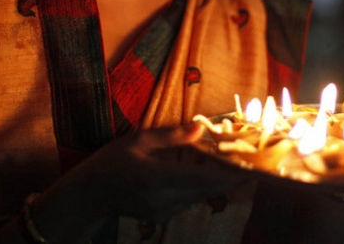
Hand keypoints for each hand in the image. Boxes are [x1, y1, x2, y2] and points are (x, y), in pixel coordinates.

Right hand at [67, 123, 247, 222]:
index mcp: (158, 177)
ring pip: (202, 195)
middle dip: (231, 176)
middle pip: (209, 189)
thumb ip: (172, 136)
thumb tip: (201, 128)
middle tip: (252, 161)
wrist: (89, 196)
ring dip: (218, 180)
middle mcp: (164, 198)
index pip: (203, 177)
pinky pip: (191, 199)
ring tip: (235, 163)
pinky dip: (202, 186)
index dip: (231, 174)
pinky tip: (208, 172)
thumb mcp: (138, 141)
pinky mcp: (163, 215)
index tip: (253, 168)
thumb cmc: (111, 162)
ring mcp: (164, 211)